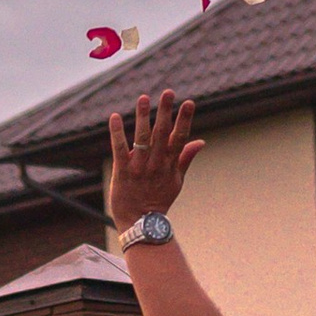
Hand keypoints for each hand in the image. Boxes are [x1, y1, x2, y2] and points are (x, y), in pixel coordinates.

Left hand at [105, 88, 202, 233]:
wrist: (140, 223)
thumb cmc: (159, 200)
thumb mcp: (177, 180)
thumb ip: (186, 158)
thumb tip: (201, 141)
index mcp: (170, 164)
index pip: (180, 138)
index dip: (184, 120)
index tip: (188, 103)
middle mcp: (156, 164)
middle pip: (162, 134)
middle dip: (165, 112)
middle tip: (168, 92)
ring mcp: (139, 168)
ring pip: (142, 138)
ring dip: (143, 117)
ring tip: (143, 98)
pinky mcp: (122, 172)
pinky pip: (119, 149)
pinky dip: (116, 133)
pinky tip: (114, 116)